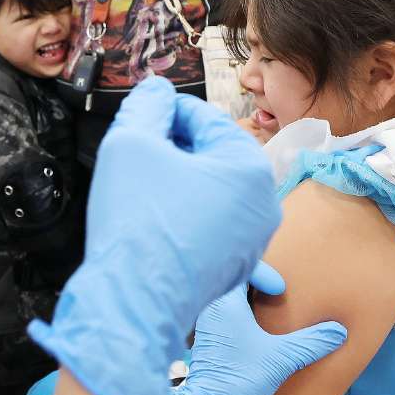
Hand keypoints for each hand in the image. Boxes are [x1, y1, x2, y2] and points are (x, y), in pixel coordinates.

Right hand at [28, 77, 281, 394]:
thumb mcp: (129, 142)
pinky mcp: (234, 266)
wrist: (133, 302)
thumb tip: (157, 92)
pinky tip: (154, 219)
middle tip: (134, 156)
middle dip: (172, 148)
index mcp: (249, 166)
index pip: (202, 117)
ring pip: (210, 188)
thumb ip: (146, 105)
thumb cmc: (135, 222)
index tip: (137, 120)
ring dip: (178, 181)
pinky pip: (210, 223)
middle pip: (211, 153)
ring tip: (141, 190)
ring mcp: (252, 239)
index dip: (163, 112)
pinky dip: (184, 214)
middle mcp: (264, 202)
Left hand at [173, 285, 346, 394]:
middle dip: (257, 282)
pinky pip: (223, 314)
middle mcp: (210, 308)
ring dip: (248, 299)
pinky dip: (240, 314)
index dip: (264, 273)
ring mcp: (207, 324)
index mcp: (223, 303)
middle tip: (277, 292)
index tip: (280, 291)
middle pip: (233, 278)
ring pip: (227, 297)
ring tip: (269, 310)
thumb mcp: (281, 358)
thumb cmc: (238, 380)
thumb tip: (338, 331)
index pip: (240, 267)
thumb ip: (311, 342)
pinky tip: (256, 330)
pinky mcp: (209, 339)